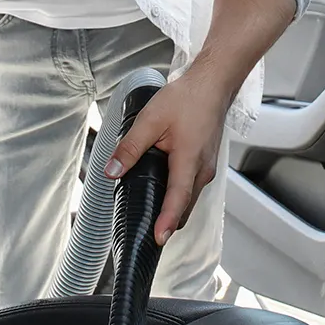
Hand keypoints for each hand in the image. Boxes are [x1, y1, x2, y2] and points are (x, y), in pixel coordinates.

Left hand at [106, 71, 231, 245]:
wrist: (212, 86)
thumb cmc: (186, 99)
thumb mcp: (150, 120)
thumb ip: (130, 148)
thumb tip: (112, 172)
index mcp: (189, 159)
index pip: (178, 198)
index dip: (167, 220)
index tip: (158, 238)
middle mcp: (203, 169)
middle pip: (185, 206)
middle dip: (168, 222)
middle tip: (146, 234)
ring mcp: (207, 168)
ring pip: (189, 199)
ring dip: (174, 210)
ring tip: (152, 219)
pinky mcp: (206, 164)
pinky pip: (192, 188)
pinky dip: (179, 197)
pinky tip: (163, 194)